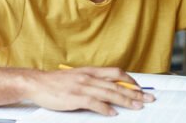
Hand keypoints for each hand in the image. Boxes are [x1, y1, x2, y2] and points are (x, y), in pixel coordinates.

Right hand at [24, 67, 154, 115]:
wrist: (38, 83)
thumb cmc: (58, 82)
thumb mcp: (78, 76)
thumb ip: (93, 80)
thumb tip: (109, 87)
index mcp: (91, 71)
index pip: (116, 73)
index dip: (130, 80)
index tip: (140, 88)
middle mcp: (90, 77)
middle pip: (117, 85)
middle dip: (134, 93)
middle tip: (147, 99)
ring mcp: (83, 87)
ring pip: (110, 93)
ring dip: (125, 101)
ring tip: (137, 106)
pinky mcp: (76, 97)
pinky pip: (95, 103)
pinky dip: (106, 109)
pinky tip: (114, 113)